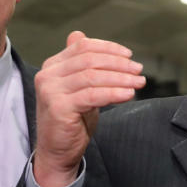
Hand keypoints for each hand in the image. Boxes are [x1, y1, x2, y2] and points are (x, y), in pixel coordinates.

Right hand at [33, 31, 144, 186]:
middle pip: (89, 59)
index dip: (109, 48)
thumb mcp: (78, 87)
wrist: (58, 151)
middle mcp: (48, 75)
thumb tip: (80, 35)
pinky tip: (129, 93)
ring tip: (139, 82)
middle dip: (118, 64)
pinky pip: (93, 95)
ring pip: (92, 76)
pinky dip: (114, 92)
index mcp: (52, 66)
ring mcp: (51, 91)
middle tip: (139, 70)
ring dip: (120, 78)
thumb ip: (80, 64)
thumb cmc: (72, 119)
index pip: (82, 46)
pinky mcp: (58, 107)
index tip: (129, 56)